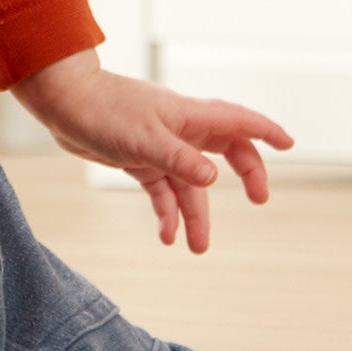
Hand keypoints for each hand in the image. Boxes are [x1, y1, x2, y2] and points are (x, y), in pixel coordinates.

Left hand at [12, 51, 292, 254]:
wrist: (62, 102)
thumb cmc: (102, 110)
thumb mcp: (144, 140)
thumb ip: (180, 160)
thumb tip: (214, 180)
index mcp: (189, 116)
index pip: (239, 121)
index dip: (266, 131)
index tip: (289, 145)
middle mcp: (180, 129)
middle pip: (224, 152)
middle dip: (245, 174)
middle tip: (258, 201)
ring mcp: (159, 144)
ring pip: (189, 182)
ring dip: (196, 213)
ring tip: (197, 247)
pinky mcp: (138, 158)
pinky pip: (162, 189)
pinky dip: (166, 212)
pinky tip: (166, 236)